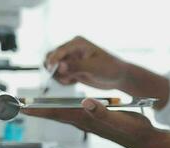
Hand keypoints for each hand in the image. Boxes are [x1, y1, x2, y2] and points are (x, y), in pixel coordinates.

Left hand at [22, 98, 169, 147]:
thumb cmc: (133, 129)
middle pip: (53, 115)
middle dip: (35, 110)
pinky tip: (54, 109)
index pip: (56, 113)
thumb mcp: (121, 119)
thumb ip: (103, 112)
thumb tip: (86, 102)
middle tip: (17, 106)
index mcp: (85, 118)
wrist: (142, 139)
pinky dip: (57, 111)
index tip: (22, 107)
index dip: (39, 110)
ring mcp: (85, 121)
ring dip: (43, 111)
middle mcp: (81, 121)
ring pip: (59, 115)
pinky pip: (68, 115)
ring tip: (30, 106)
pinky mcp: (90, 120)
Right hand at [46, 36, 169, 109]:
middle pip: (51, 58)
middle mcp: (71, 49)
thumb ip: (76, 66)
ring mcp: (70, 59)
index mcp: (77, 43)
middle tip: (66, 78)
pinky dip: (63, 81)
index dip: (53, 61)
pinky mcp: (70, 69)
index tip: (51, 71)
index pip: (59, 51)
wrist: (119, 77)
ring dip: (59, 77)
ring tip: (72, 80)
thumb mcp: (94, 67)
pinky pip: (59, 76)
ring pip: (54, 68)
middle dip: (55, 70)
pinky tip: (74, 81)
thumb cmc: (110, 68)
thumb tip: (60, 66)